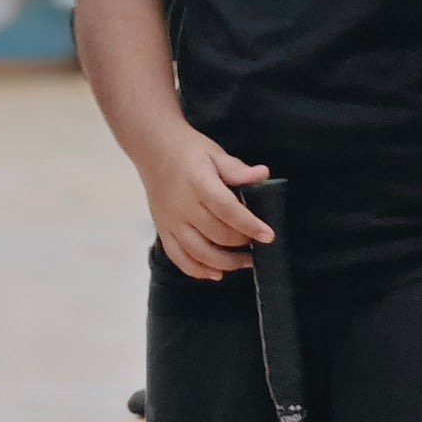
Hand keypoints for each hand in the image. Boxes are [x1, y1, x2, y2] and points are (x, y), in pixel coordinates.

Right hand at [134, 122, 273, 278]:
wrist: (151, 147)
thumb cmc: (189, 150)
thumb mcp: (214, 153)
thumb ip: (237, 169)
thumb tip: (263, 175)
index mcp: (197, 183)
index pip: (226, 209)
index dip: (249, 224)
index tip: (269, 236)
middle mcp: (181, 205)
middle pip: (217, 234)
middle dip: (243, 243)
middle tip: (259, 243)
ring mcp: (170, 220)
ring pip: (199, 252)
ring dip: (226, 263)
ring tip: (246, 262)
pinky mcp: (162, 229)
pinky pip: (178, 257)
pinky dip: (197, 270)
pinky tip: (217, 273)